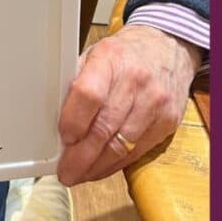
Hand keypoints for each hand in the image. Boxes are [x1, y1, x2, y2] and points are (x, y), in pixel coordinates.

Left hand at [56, 24, 200, 185]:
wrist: (167, 47)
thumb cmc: (124, 55)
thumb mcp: (95, 55)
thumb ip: (76, 82)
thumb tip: (54, 117)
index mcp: (111, 58)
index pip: (89, 94)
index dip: (73, 121)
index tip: (62, 138)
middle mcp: (136, 80)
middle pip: (104, 127)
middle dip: (81, 156)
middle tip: (65, 171)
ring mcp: (155, 103)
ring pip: (121, 146)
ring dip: (97, 166)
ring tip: (79, 173)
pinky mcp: (168, 122)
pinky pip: (137, 152)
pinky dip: (116, 164)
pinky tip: (101, 167)